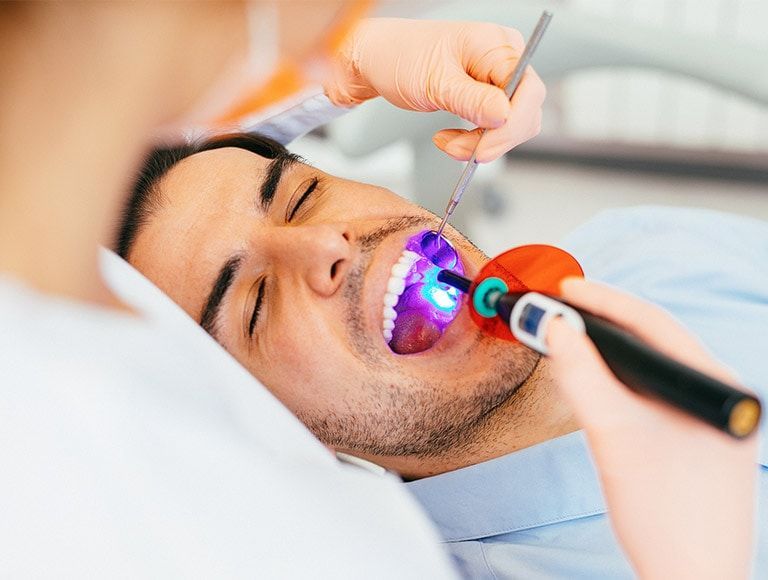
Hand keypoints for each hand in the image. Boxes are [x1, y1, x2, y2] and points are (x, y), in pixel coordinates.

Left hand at [324, 18, 545, 162]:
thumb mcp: (434, 82)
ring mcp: (498, 78)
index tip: (482, 150)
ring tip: (446, 143)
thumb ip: (472, 100)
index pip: (528, 91)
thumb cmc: (400, 57)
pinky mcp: (487, 95)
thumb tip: (504, 116)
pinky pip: (496, 127)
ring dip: (481, 144)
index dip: (511, 126)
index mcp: (497, 45)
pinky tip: (450, 139)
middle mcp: (505, 59)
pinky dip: (474, 141)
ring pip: (512, 125)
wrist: (379, 59)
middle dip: (493, 139)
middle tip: (457, 151)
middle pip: (526, 112)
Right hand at [547, 278, 757, 579]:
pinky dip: (616, 385)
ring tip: (568, 342)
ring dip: (606, 356)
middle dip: (601, 326)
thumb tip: (554, 326)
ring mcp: (706, 420)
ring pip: (647, 371)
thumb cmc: (663, 515)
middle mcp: (716, 396)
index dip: (603, 301)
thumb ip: (581, 373)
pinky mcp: (693, 441)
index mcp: (715, 384)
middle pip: (651, 343)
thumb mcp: (613, 433)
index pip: (653, 323)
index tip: (563, 288)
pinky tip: (592, 385)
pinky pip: (649, 396)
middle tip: (557, 312)